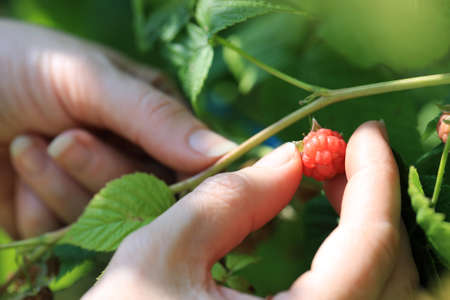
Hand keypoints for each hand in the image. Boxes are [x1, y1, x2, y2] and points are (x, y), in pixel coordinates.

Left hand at [0, 20, 235, 237]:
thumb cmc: (19, 65)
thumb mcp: (89, 78)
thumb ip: (156, 117)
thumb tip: (225, 151)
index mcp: (152, 119)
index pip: (190, 162)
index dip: (185, 178)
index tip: (161, 178)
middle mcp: (131, 157)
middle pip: (147, 196)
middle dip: (103, 172)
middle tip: (64, 139)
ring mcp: (94, 189)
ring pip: (106, 219)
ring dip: (62, 184)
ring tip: (27, 144)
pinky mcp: (58, 216)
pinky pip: (65, 233)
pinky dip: (38, 204)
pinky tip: (17, 165)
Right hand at [82, 121, 418, 299]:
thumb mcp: (160, 256)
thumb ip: (229, 201)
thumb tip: (288, 160)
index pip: (370, 242)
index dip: (375, 176)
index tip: (365, 132)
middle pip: (389, 268)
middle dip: (373, 198)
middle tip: (340, 156)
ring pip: (381, 288)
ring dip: (367, 228)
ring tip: (334, 184)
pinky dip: (354, 260)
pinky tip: (327, 233)